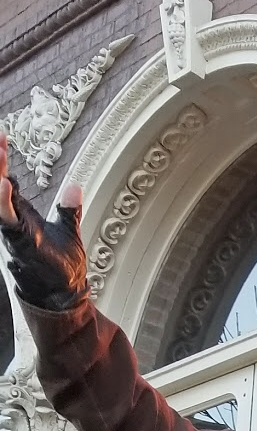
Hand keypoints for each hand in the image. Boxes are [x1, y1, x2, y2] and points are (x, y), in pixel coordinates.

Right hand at [0, 132, 87, 308]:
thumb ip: (68, 208)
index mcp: (21, 215)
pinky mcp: (21, 243)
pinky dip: (4, 203)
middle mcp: (13, 221)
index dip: (1, 159)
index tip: (1, 135)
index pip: (5, 180)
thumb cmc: (61, 267)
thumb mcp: (68, 230)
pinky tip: (4, 186)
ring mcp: (14, 232)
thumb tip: (75, 187)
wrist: (63, 295)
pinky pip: (7, 221)